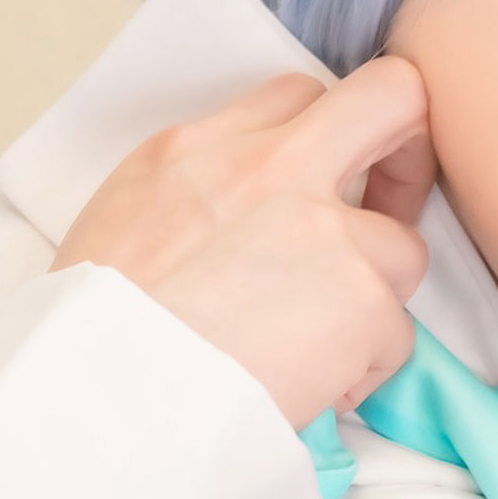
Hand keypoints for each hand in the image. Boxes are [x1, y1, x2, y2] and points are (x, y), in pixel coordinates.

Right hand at [51, 59, 434, 429]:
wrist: (99, 405)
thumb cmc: (89, 335)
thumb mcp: (121, 219)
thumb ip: (196, 190)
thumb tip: (242, 218)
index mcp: (201, 148)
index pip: (298, 94)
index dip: (324, 136)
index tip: (323, 181)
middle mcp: (273, 169)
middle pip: (392, 99)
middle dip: (408, 151)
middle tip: (390, 210)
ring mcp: (328, 232)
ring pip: (402, 249)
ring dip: (368, 301)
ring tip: (310, 350)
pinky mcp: (364, 301)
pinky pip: (394, 337)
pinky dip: (360, 374)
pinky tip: (307, 392)